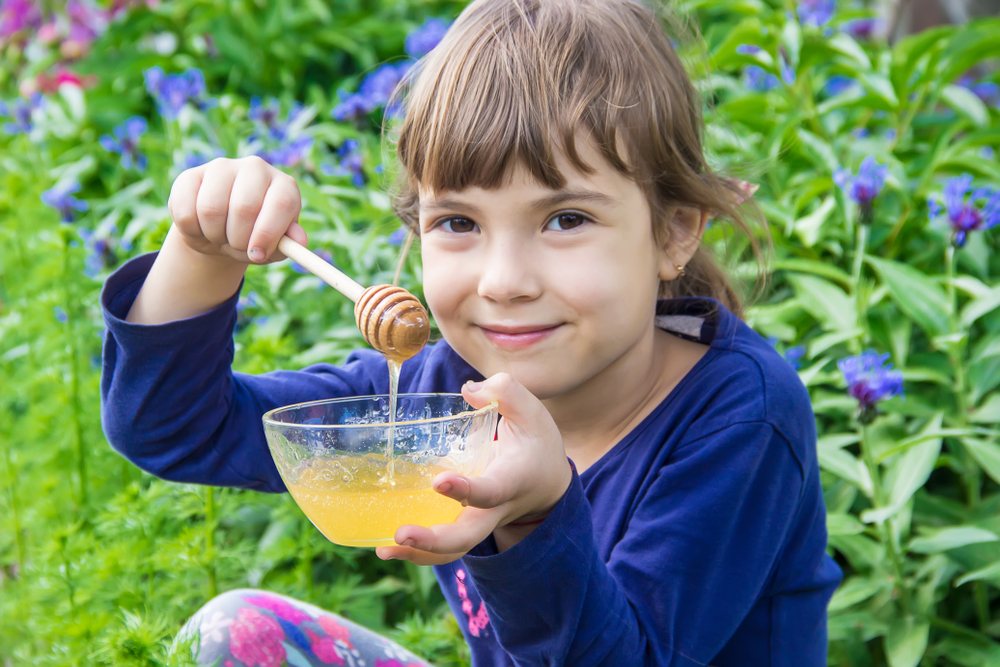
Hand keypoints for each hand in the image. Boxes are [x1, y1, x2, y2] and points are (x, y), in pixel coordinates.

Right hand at [168, 156, 307, 264]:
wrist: (220, 234)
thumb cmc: (254, 239)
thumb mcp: (274, 247)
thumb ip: (288, 245)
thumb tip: (299, 241)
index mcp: (284, 186)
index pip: (281, 203)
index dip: (268, 233)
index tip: (257, 255)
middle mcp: (256, 168)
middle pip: (244, 207)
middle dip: (239, 239)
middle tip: (238, 246)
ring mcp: (222, 167)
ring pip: (211, 209)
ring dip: (215, 235)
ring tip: (221, 236)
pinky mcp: (190, 175)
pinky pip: (186, 211)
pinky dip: (192, 230)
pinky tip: (201, 226)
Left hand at [376, 373, 572, 565]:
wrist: (548, 484)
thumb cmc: (536, 444)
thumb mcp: (532, 412)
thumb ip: (506, 392)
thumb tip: (469, 390)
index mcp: (513, 480)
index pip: (491, 491)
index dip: (466, 490)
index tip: (438, 482)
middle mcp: (495, 509)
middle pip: (467, 536)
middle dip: (434, 541)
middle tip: (400, 534)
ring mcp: (480, 523)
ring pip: (453, 550)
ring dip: (419, 554)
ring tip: (384, 550)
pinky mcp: (464, 526)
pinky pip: (443, 548)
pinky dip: (416, 552)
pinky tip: (385, 548)